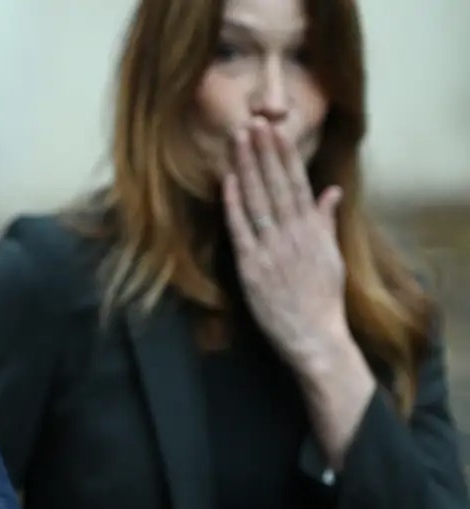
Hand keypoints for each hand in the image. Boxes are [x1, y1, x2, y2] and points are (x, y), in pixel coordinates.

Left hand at [222, 118, 351, 374]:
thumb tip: (330, 192)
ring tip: (238, 140)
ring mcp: (272, 250)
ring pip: (257, 201)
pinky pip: (241, 231)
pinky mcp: (252, 268)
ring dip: (247, 168)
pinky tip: (227, 182)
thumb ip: (326, 221)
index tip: (275, 128)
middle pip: (275, 185)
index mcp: (312, 230)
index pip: (296, 183)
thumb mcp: (331, 256)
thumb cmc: (323, 299)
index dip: (284, 154)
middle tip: (251, 121)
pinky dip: (234, 205)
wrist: (315, 336)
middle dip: (263, 152)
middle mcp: (293, 235)